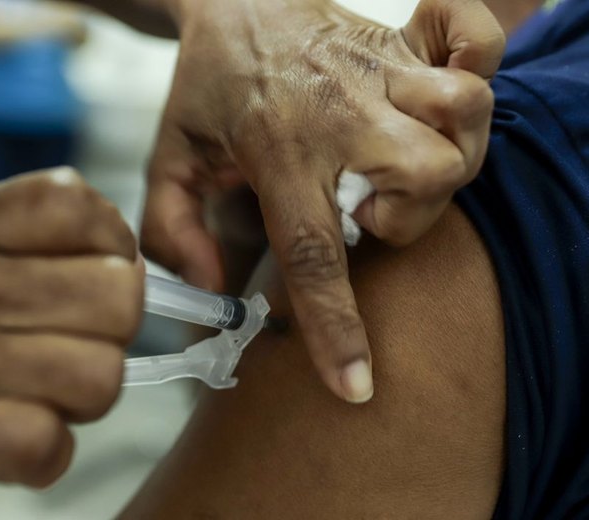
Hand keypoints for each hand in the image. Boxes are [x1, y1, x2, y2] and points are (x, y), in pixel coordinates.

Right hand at [0, 168, 142, 492]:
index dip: (112, 238)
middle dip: (114, 322)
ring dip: (86, 389)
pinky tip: (17, 434)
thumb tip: (102, 236)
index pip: (79, 206)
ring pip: (99, 377)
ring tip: (47, 386)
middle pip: (117, 299)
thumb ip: (9, 220)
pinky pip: (48, 446)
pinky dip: (46, 449)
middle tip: (79, 334)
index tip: (99, 263)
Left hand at [141, 0, 503, 402]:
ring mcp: (378, 68)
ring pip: (463, 117)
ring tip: (397, 167)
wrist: (228, 2)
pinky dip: (478, 64)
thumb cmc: (204, 88)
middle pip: (424, 177)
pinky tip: (440, 97)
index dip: (337, 327)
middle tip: (368, 212)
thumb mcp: (167, 161)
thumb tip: (208, 288)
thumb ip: (170, 230)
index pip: (313, 251)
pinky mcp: (402, 39)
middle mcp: (338, 109)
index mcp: (276, 149)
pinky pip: (474, 39)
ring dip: (448, 158)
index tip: (358, 384)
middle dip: (409, 220)